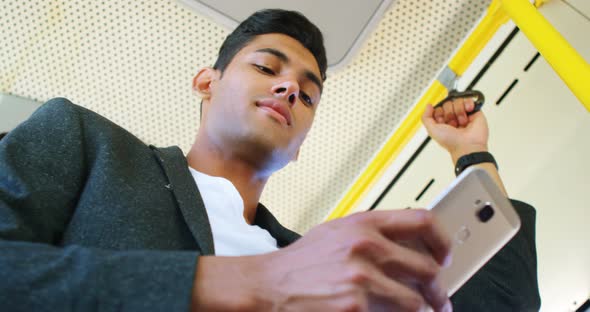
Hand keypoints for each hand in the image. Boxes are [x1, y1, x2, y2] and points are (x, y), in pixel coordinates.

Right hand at [193, 209, 452, 311]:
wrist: (269, 286)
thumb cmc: (302, 262)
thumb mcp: (336, 234)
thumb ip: (372, 234)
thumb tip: (410, 247)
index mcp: (363, 223)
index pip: (423, 221)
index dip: (443, 241)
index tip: (446, 256)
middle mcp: (366, 246)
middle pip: (427, 269)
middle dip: (438, 290)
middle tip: (440, 300)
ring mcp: (362, 278)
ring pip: (415, 301)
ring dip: (419, 310)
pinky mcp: (355, 307)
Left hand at [422, 97, 488, 162]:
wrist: (467, 145)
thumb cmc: (451, 141)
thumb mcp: (432, 130)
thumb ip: (426, 117)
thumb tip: (428, 106)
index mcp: (443, 123)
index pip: (438, 109)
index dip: (439, 114)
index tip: (442, 122)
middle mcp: (453, 118)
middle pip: (447, 104)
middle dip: (449, 113)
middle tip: (453, 123)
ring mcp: (463, 114)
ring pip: (457, 101)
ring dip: (458, 111)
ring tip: (462, 122)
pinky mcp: (474, 112)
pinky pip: (468, 99)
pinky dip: (468, 104)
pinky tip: (468, 111)